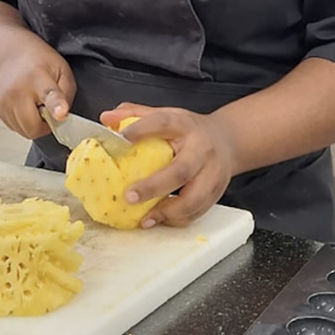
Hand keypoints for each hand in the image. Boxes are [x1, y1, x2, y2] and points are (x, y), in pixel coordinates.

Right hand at [0, 40, 76, 138]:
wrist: (13, 54)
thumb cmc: (39, 62)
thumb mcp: (62, 71)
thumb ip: (66, 94)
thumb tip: (63, 117)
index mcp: (38, 77)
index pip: (48, 94)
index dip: (56, 106)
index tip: (61, 113)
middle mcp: (17, 90)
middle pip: (33, 126)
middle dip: (45, 125)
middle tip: (48, 110)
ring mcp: (4, 101)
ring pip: (23, 131)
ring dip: (33, 124)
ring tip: (35, 105)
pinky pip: (15, 128)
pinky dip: (23, 122)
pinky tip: (25, 106)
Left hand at [100, 103, 236, 227]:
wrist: (227, 139)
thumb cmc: (188, 130)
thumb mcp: (165, 115)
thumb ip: (135, 114)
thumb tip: (107, 118)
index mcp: (184, 125)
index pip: (163, 122)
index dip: (141, 130)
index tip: (121, 139)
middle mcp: (201, 148)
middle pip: (181, 170)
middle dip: (154, 187)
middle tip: (129, 196)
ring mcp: (213, 171)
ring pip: (194, 198)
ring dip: (168, 211)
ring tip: (146, 218)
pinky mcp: (217, 191)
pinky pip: (198, 210)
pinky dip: (178, 219)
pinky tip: (160, 219)